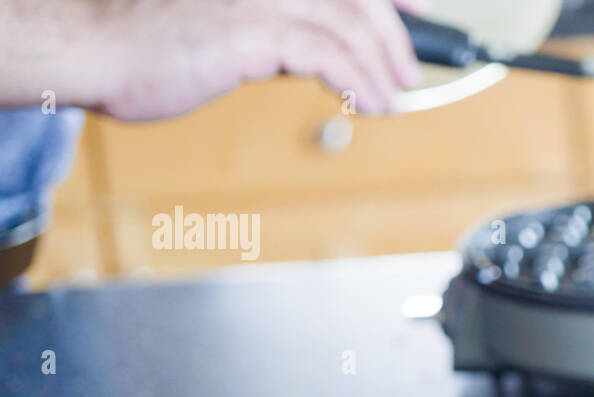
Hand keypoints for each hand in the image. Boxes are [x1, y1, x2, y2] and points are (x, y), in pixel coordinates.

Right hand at [1, 0, 423, 119]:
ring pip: (349, 24)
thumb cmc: (151, 39)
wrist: (94, 48)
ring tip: (395, 95)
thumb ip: (276, 29)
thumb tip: (321, 53)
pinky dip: (359, 81)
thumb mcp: (228, 25)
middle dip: (393, 33)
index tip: (415, 11)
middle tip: (409, 70)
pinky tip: (372, 104)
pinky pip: (328, 55)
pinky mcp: (252, 30)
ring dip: (381, 65)